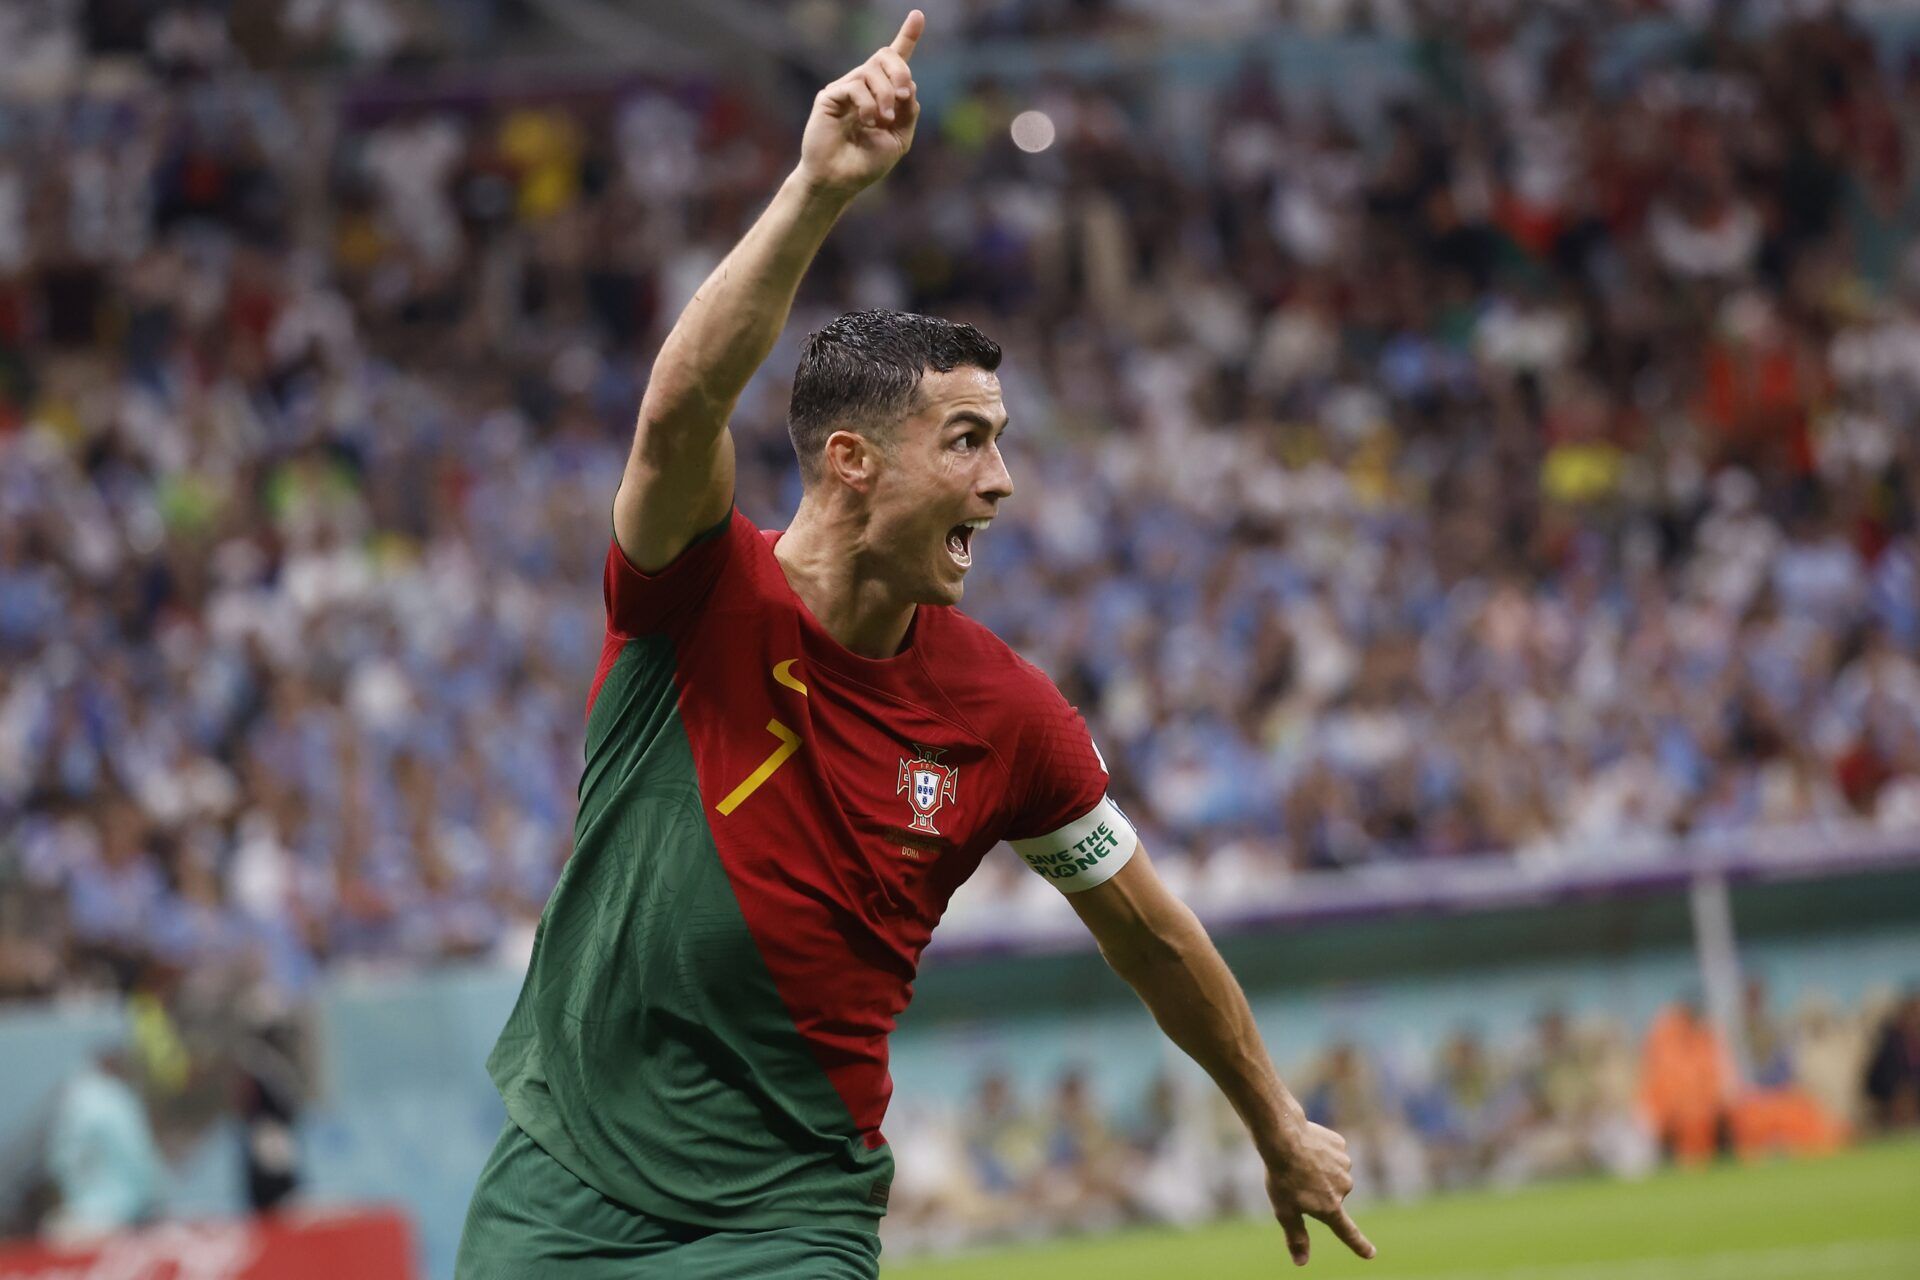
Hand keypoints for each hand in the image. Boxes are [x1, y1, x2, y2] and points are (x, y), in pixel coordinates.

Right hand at [797, 9, 923, 198]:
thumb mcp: (899, 139)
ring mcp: (845, 89)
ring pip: (872, 70)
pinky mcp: (830, 97)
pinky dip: (868, 104)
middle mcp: (863, 86)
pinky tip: (868, 122)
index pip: (895, 60)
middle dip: (901, 71)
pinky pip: (855, 86)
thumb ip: (908, 112)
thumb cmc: (866, 164)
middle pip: (885, 56)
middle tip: (904, 95)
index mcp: (882, 94)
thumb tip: (909, 87)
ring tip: (884, 119)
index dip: (907, 37)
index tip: (918, 16)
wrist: (840, 182)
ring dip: (886, 94)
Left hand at [1264, 1119, 1375, 1265]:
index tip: (1371, 1254)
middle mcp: (1344, 1189)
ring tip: (1300, 1159)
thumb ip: (1296, 1237)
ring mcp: (1344, 1166)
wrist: (1284, 1136)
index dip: (1359, 1245)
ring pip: (1332, 1172)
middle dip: (1318, 1189)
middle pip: (1332, 1195)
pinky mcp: (1341, 1146)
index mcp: (1330, 1207)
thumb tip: (1301, 1263)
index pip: (1347, 1232)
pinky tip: (1308, 1145)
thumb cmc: (1282, 1176)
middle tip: (1297, 1178)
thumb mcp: (1284, 1211)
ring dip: (1319, 1169)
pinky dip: (1321, 1152)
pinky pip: (1332, 1153)